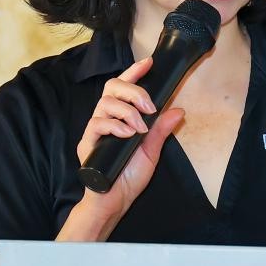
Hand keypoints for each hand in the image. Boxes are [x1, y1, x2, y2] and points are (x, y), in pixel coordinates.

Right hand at [75, 56, 184, 221]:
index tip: (149, 63)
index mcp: (120, 118)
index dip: (134, 72)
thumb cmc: (129, 177)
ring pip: (105, 102)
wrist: (114, 202)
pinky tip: (127, 134)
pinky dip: (115, 125)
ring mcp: (95, 130)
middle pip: (111, 87)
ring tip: (139, 127)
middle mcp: (106, 119)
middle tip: (149, 106)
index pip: (123, 87)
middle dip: (133, 90)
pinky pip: (97, 123)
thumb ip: (161, 130)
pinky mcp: (87, 143)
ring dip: (127, 110)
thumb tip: (179, 111)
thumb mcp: (151, 151)